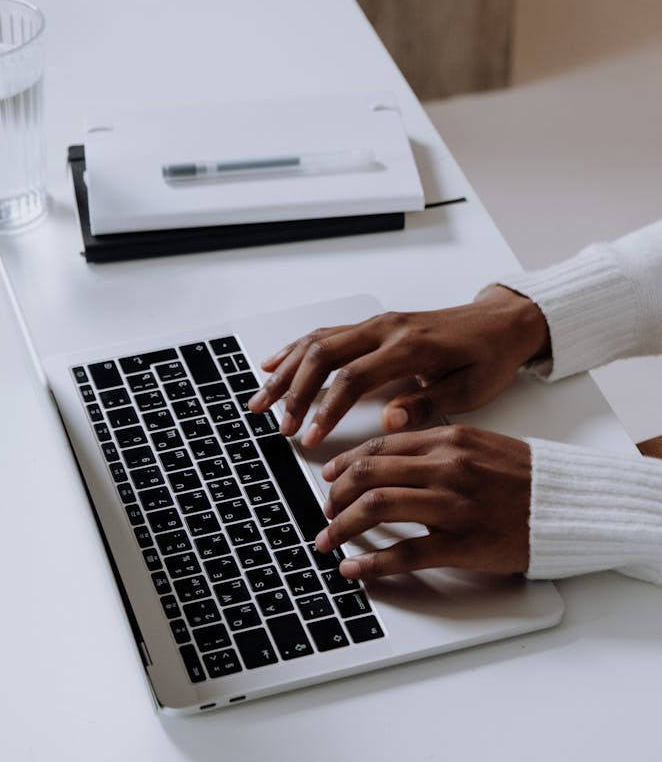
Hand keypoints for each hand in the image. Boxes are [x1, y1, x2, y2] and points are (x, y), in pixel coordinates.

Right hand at [247, 286, 549, 446]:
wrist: (501, 324)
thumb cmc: (488, 359)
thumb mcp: (470, 391)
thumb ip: (428, 405)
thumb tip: (390, 420)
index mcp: (410, 347)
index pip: (353, 378)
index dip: (327, 409)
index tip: (311, 438)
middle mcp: (387, 329)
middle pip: (324, 355)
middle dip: (295, 393)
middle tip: (280, 426)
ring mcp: (378, 324)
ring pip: (318, 342)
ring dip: (286, 372)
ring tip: (261, 400)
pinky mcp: (374, 325)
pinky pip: (326, 333)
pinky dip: (296, 349)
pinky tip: (275, 365)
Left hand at [316, 425, 531, 576]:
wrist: (569, 506)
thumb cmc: (525, 480)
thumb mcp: (478, 446)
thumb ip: (435, 448)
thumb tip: (390, 460)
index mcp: (448, 440)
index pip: (379, 447)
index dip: (344, 464)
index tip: (329, 478)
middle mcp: (446, 467)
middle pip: (368, 475)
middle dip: (336, 497)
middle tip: (326, 513)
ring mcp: (453, 506)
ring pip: (377, 508)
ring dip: (343, 526)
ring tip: (329, 540)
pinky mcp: (463, 544)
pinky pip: (405, 553)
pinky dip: (372, 563)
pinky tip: (354, 569)